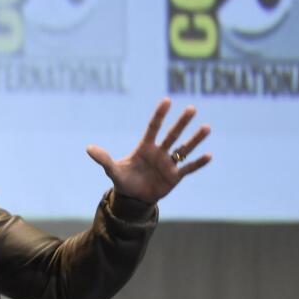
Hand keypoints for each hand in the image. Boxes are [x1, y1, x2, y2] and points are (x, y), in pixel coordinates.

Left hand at [86, 98, 211, 204]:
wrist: (134, 198)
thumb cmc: (124, 181)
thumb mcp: (113, 171)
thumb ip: (104, 159)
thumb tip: (88, 148)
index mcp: (145, 148)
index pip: (153, 127)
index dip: (159, 115)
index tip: (167, 100)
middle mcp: (160, 152)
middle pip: (172, 134)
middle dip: (181, 122)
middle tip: (192, 108)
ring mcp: (169, 164)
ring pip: (184, 148)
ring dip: (195, 139)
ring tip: (206, 127)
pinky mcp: (175, 176)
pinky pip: (189, 168)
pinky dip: (198, 163)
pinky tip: (209, 155)